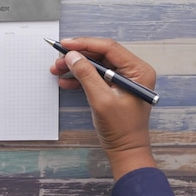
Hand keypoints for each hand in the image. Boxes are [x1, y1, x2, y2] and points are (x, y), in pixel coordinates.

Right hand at [50, 37, 156, 180]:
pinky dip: (80, 77)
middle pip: (100, 54)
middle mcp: (133, 71)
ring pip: (95, 64)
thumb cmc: (121, 129)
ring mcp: (124, 79)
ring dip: (76, 67)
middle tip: (58, 60)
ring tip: (57, 70)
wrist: (126, 151)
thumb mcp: (101, 99)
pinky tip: (65, 82)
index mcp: (138, 70)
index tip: (65, 45)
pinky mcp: (114, 87)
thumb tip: (72, 55)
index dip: (85, 44)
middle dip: (77, 57)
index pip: (109, 48)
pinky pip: (95, 75)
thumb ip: (86, 74)